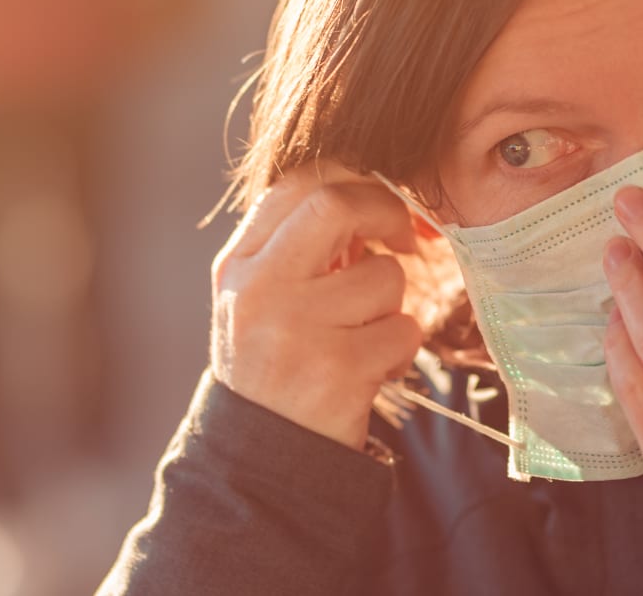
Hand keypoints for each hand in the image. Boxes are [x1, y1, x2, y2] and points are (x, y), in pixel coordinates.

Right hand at [209, 163, 423, 450]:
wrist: (258, 463)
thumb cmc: (272, 369)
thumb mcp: (260, 302)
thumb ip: (299, 250)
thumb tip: (374, 200)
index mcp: (238, 267)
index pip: (296, 185)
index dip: (351, 180)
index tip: (377, 203)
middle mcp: (260, 290)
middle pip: (335, 206)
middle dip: (384, 212)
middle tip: (405, 238)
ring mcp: (297, 330)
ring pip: (385, 277)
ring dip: (393, 304)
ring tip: (367, 335)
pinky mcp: (337, 370)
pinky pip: (403, 330)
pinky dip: (401, 348)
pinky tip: (372, 371)